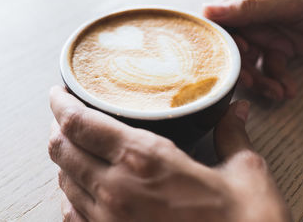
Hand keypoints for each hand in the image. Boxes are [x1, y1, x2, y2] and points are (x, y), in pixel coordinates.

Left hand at [48, 86, 290, 221]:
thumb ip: (231, 134)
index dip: (60, 104)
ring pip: (62, 178)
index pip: (80, 123)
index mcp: (144, 158)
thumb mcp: (244, 172)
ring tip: (74, 145)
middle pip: (60, 148)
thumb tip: (236, 110)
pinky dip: (69, 192)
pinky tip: (80, 185)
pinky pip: (71, 212)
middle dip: (57, 127)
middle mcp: (116, 187)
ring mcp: (108, 219)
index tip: (59, 93)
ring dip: (64, 158)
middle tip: (65, 115)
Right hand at [203, 0, 302, 99]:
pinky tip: (287, 90)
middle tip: (251, 83)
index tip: (230, 58)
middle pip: (234, 46)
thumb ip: (250, 6)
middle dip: (242, 67)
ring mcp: (268, 33)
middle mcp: (255, 15)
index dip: (222, 42)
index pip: (221, 19)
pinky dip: (277, 82)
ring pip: (250, 62)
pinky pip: (271, 68)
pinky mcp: (282, 49)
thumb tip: (206, 10)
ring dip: (261, 80)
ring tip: (277, 92)